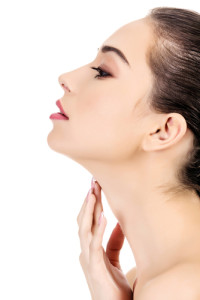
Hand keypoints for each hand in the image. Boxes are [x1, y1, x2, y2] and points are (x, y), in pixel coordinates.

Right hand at [77, 178, 132, 299]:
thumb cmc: (113, 286)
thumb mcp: (114, 258)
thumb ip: (115, 240)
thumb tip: (120, 221)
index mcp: (91, 248)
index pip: (89, 221)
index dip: (92, 204)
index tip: (96, 186)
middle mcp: (86, 251)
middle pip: (84, 221)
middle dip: (89, 201)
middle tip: (93, 182)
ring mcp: (88, 260)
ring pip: (84, 230)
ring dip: (89, 211)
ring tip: (93, 193)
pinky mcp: (95, 269)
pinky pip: (95, 246)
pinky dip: (98, 230)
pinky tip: (104, 217)